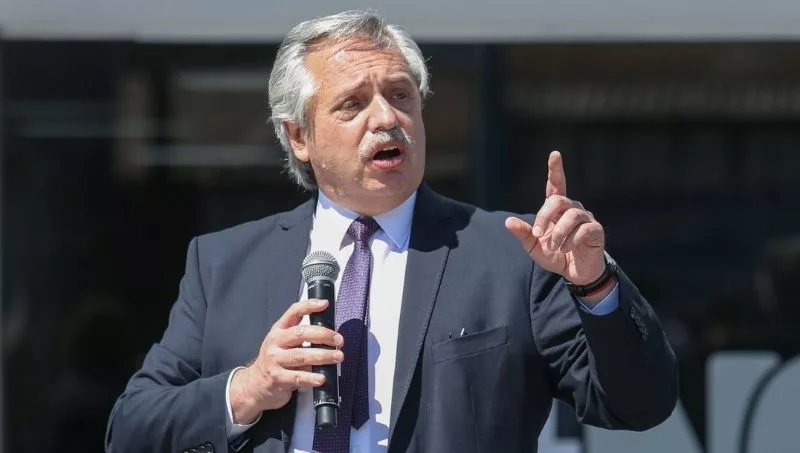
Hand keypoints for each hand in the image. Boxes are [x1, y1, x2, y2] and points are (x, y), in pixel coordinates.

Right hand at [229, 299, 343, 423]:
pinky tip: (322, 378)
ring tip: (338, 356)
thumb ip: (301, 335)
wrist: (255, 384)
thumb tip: (330, 331)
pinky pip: (297, 377)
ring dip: (323, 356)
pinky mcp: (277, 379)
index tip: (325, 304)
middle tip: (339, 340)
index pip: (293, 312)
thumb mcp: (282, 342)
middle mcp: (275, 342)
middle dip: (323, 335)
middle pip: (301, 333)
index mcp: (279, 330)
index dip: (309, 306)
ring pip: (301, 356)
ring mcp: (275, 360)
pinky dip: (312, 378)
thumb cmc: (276, 360)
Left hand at [505, 151, 605, 285]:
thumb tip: (508, 222)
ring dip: (558, 233)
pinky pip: (584, 229)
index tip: (555, 154)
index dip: (556, 169)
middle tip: (537, 235)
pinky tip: (568, 248)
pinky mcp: (596, 231)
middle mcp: (572, 209)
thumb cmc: (555, 255)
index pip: (557, 185)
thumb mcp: (534, 246)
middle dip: (544, 217)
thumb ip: (523, 233)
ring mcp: (586, 219)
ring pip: (571, 216)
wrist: (575, 273)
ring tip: (554, 247)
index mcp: (557, 209)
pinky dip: (571, 240)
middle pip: (558, 200)